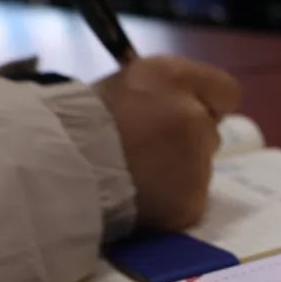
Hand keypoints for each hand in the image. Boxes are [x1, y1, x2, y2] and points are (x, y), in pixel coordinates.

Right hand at [94, 56, 240, 230]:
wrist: (54, 171)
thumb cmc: (82, 121)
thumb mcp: (128, 82)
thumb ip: (171, 90)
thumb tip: (202, 107)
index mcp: (173, 79)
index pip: (226, 92)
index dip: (206, 102)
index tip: (183, 113)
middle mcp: (193, 117)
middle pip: (210, 132)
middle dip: (187, 138)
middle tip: (144, 146)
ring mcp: (196, 164)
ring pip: (200, 168)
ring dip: (178, 170)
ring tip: (134, 172)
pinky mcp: (190, 202)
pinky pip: (190, 199)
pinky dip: (171, 200)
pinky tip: (140, 195)